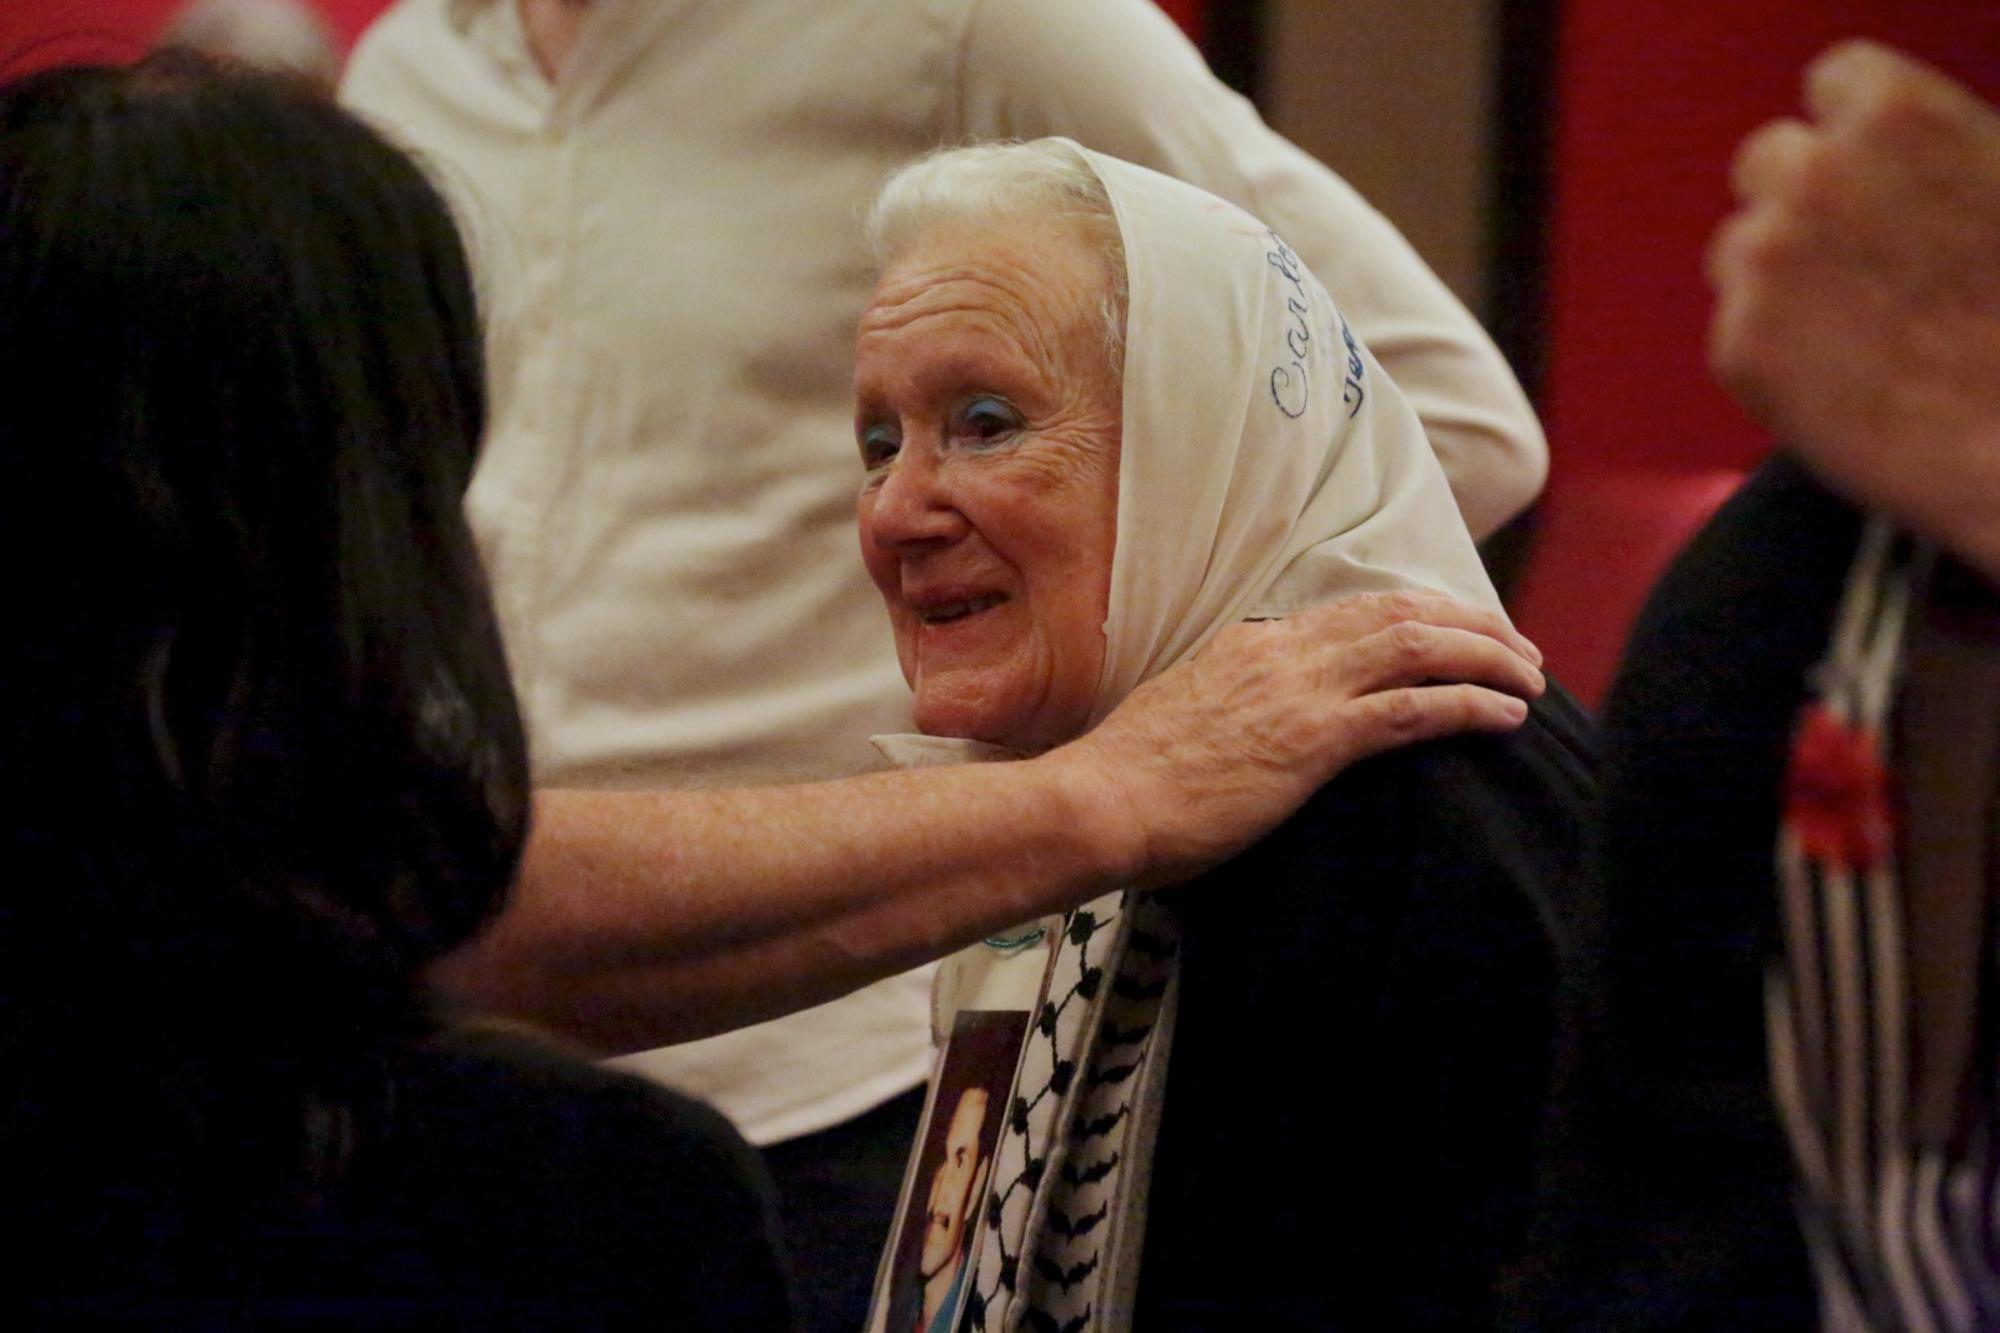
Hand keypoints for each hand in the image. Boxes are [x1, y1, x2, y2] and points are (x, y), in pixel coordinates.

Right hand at [1046, 590, 1543, 887]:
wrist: (1102, 800)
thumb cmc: (1130, 778)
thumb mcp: (1185, 716)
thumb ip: (1229, 704)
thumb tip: (1253, 723)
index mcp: (1251, 642)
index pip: (1353, 611)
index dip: (1418, 616)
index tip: (1457, 630)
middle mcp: (1283, 650)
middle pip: (1400, 614)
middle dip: (1471, 623)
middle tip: (1518, 646)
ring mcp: (1301, 691)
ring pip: (1418, 648)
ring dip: (1485, 656)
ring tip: (1530, 676)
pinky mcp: (1315, 739)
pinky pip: (1413, 709)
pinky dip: (1469, 704)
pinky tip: (1506, 715)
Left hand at [1708, 40, 1999, 577]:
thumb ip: (1937, 151)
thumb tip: (1898, 158)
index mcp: (1897, 117)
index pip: (1835, 82)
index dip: (1855, 132)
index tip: (1872, 171)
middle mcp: (1817, 176)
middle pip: (1766, 160)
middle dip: (1799, 199)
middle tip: (1852, 258)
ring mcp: (1769, 261)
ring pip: (1738, 246)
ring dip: (1777, 277)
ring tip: (1855, 328)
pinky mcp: (1740, 346)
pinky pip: (1736, 329)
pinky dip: (1773, 352)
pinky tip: (1839, 378)